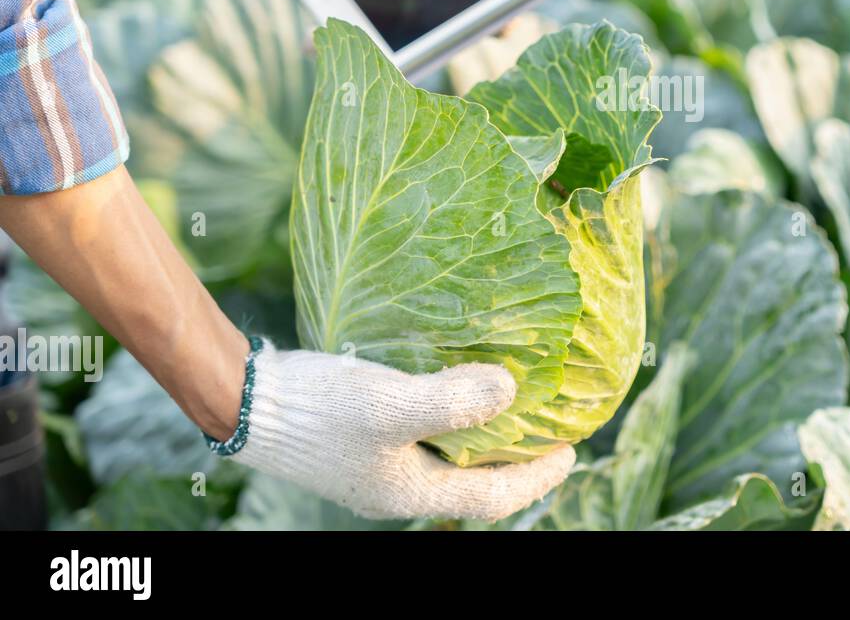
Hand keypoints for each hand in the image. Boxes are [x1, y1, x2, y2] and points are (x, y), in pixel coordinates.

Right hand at [228, 341, 574, 520]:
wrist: (246, 403)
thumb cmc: (318, 410)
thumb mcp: (391, 404)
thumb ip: (452, 402)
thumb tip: (511, 392)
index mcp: (411, 490)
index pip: (492, 496)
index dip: (536, 478)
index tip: (571, 452)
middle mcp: (398, 485)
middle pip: (473, 481)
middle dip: (514, 459)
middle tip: (549, 430)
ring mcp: (378, 464)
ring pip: (447, 457)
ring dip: (482, 437)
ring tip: (511, 405)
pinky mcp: (361, 439)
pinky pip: (421, 434)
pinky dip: (450, 417)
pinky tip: (453, 385)